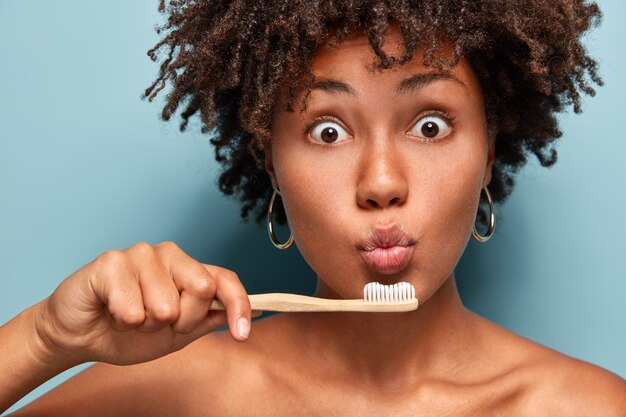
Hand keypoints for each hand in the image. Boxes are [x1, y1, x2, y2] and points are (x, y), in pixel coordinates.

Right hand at [34, 241, 253, 365]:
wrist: (79, 336)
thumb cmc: (126, 331)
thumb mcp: (176, 335)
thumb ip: (208, 320)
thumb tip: (252, 314)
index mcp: (188, 270)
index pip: (224, 280)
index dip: (238, 305)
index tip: (241, 334)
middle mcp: (170, 255)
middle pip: (202, 289)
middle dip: (182, 321)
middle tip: (156, 323)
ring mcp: (141, 254)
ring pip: (166, 305)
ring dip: (146, 325)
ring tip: (129, 317)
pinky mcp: (112, 261)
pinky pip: (133, 308)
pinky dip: (123, 322)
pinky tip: (111, 311)